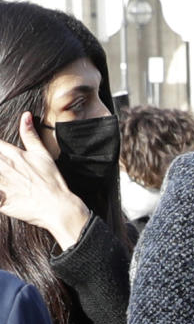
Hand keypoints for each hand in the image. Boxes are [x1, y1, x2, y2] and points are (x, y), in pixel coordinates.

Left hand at [0, 112, 89, 247]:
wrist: (58, 207)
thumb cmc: (52, 181)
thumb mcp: (42, 154)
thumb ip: (30, 134)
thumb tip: (26, 115)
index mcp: (13, 154)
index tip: (1, 154)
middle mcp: (5, 167)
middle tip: (5, 168)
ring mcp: (3, 184)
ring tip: (4, 176)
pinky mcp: (2, 201)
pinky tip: (2, 193)